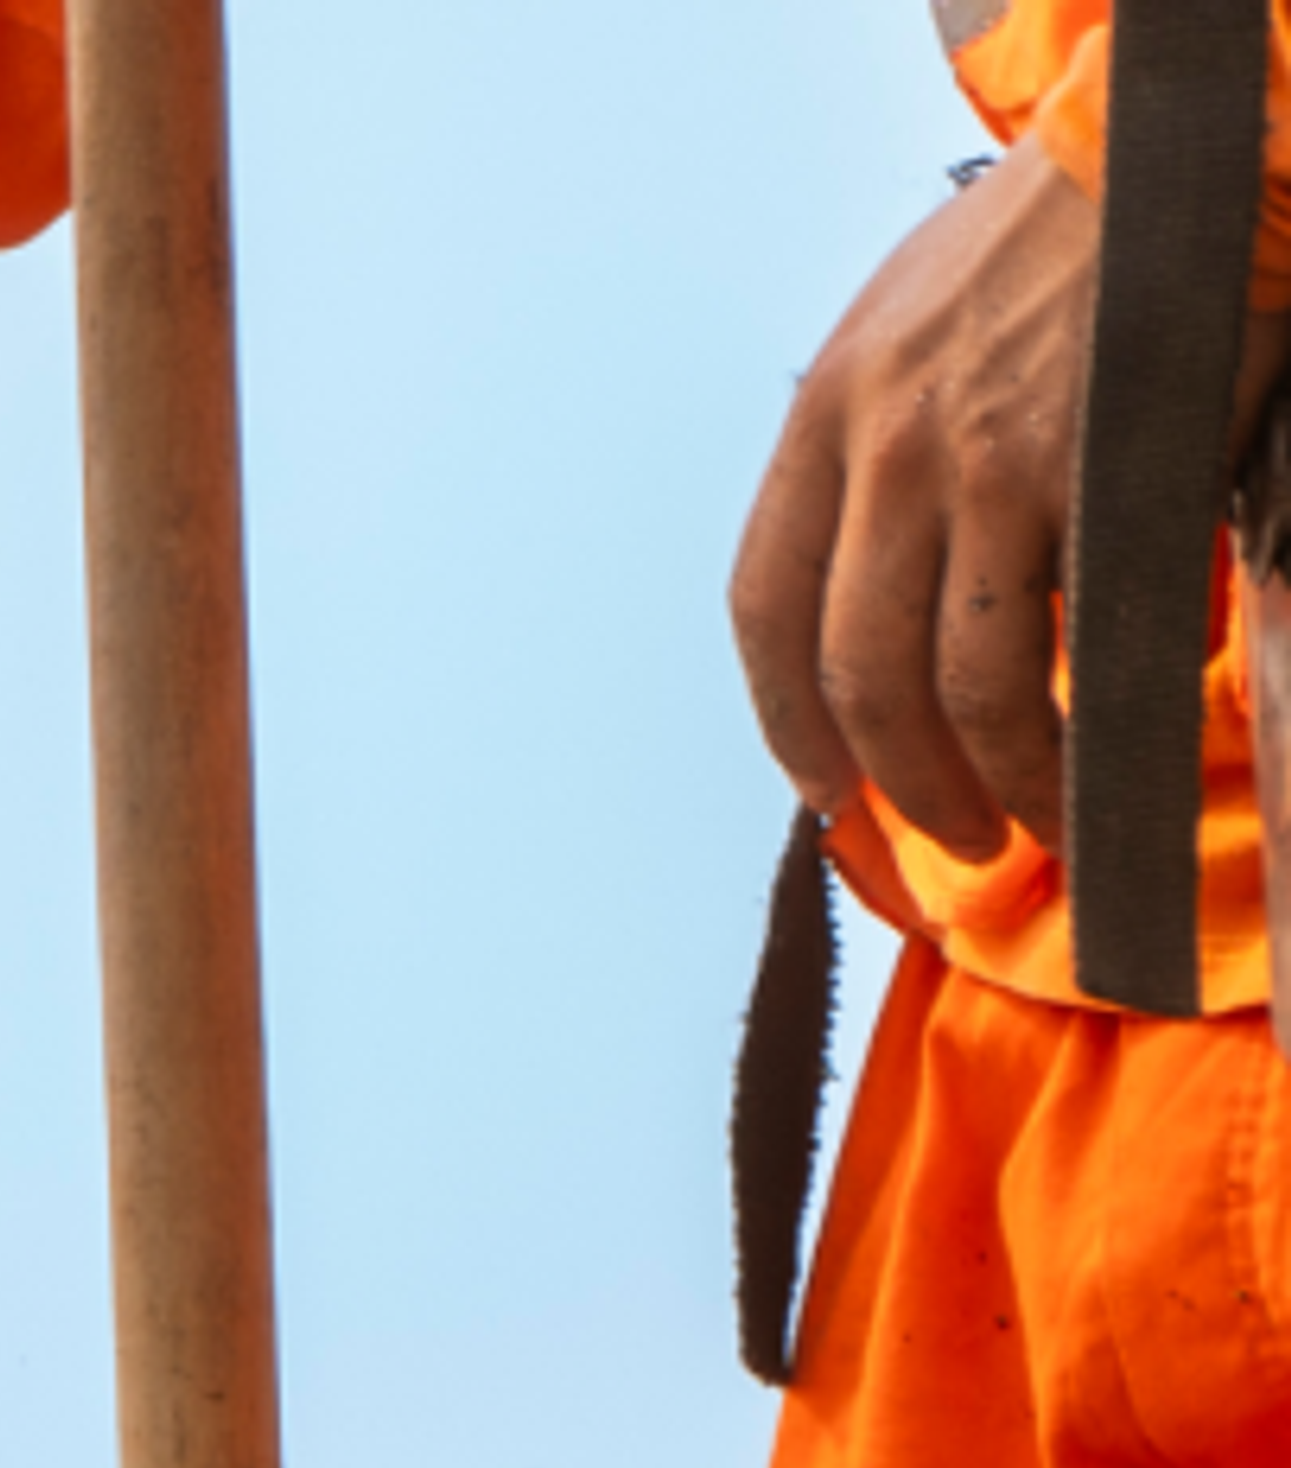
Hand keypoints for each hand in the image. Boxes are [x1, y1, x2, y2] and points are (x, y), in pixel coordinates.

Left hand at [732, 139, 1290, 861]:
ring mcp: (984, 463)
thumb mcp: (918, 319)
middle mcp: (886, 442)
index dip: (787, 721)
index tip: (824, 786)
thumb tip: (887, 581)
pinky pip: (1064, 645)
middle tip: (948, 834)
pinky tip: (1092, 764)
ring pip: (957, 684)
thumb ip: (882, 444)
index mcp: (828, 405)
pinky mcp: (1085, 479)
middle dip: (897, 781)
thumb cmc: (1063, 233)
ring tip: (1027, 824)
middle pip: (855, 672)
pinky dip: (1073, 730)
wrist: (1188, 148)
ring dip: (989, 780)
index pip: (763, 606)